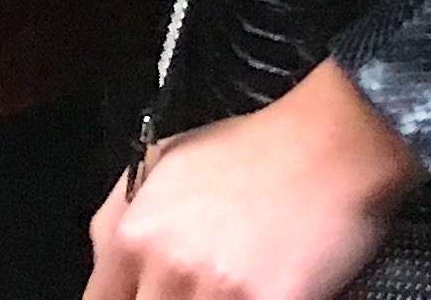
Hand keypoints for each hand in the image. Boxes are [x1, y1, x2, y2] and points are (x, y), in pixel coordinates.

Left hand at [87, 61, 418, 299]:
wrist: (327, 146)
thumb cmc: (248, 151)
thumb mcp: (159, 164)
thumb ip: (118, 219)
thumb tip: (104, 264)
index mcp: (131, 238)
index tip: (141, 298)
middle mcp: (166, 269)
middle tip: (191, 291)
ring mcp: (218, 292)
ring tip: (221, 290)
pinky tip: (254, 295)